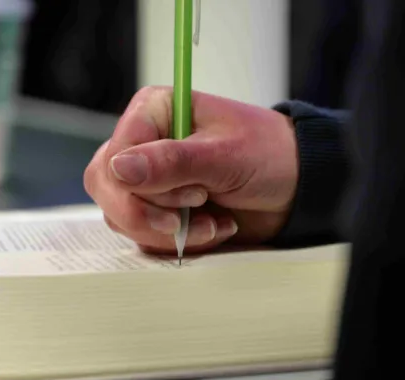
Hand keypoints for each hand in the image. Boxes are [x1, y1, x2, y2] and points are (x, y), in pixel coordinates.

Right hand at [84, 86, 298, 253]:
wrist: (298, 188)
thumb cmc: (270, 155)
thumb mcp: (225, 155)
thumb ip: (172, 162)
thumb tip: (119, 169)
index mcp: (153, 112)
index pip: (113, 156)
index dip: (139, 187)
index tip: (188, 198)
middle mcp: (143, 143)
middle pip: (106, 187)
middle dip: (145, 214)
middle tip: (186, 220)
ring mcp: (147, 179)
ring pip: (120, 215)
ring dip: (167, 231)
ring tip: (212, 221)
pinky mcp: (157, 209)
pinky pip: (142, 234)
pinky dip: (177, 241)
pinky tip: (212, 226)